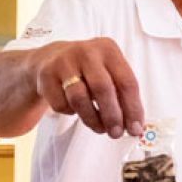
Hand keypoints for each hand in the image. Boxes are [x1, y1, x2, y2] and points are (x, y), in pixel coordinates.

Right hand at [28, 39, 144, 137]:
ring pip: (80, 98)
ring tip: (99, 127)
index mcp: (108, 50)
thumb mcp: (108, 72)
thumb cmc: (87, 68)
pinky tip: (75, 108)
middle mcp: (87, 52)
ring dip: (92, 119)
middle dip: (112, 116)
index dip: (133, 108)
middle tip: (116, 132)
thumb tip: (133, 124)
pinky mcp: (46, 75)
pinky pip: (61, 104)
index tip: (135, 127)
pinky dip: (71, 112)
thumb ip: (122, 95)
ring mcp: (64, 62)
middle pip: (103, 88)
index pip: (126, 81)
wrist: (51, 58)